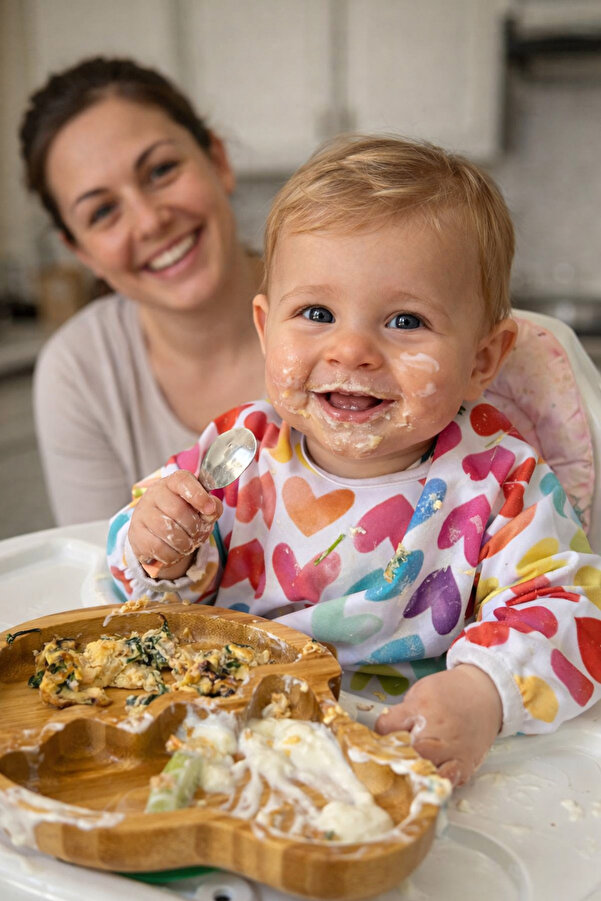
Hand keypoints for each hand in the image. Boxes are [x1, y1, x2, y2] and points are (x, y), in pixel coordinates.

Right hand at [129, 470, 222, 579]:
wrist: (157, 530)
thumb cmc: (184, 514)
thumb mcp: (201, 507)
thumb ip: (213, 507)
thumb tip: (212, 510)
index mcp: (173, 482)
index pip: (183, 482)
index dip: (198, 495)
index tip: (209, 509)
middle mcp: (155, 493)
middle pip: (178, 511)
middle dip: (194, 528)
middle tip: (197, 534)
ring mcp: (142, 512)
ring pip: (168, 531)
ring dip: (185, 544)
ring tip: (187, 544)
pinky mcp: (136, 532)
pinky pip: (158, 548)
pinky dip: (172, 555)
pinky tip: (175, 551)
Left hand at [375, 664, 502, 785]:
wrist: (485, 693)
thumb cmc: (448, 692)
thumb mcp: (420, 691)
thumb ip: (403, 713)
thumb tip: (385, 733)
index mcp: (420, 707)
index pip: (387, 726)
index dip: (379, 734)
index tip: (379, 739)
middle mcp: (436, 729)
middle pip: (406, 752)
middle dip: (394, 757)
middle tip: (390, 761)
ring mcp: (452, 749)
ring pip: (425, 769)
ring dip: (413, 772)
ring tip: (406, 773)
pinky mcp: (465, 763)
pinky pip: (448, 780)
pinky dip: (436, 782)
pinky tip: (429, 780)